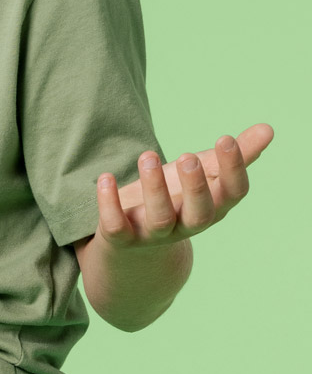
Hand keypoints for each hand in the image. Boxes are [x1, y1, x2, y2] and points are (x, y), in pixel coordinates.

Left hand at [94, 123, 273, 250]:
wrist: (134, 244)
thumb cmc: (175, 198)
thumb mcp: (202, 175)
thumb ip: (234, 155)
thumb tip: (268, 129)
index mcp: (212, 208)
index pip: (233, 194)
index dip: (233, 169)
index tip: (225, 138)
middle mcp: (186, 224)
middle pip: (200, 214)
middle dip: (195, 186)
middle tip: (187, 155)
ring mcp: (154, 235)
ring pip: (160, 219)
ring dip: (154, 188)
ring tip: (147, 156)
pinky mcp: (122, 238)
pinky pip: (116, 226)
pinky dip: (109, 204)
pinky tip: (106, 178)